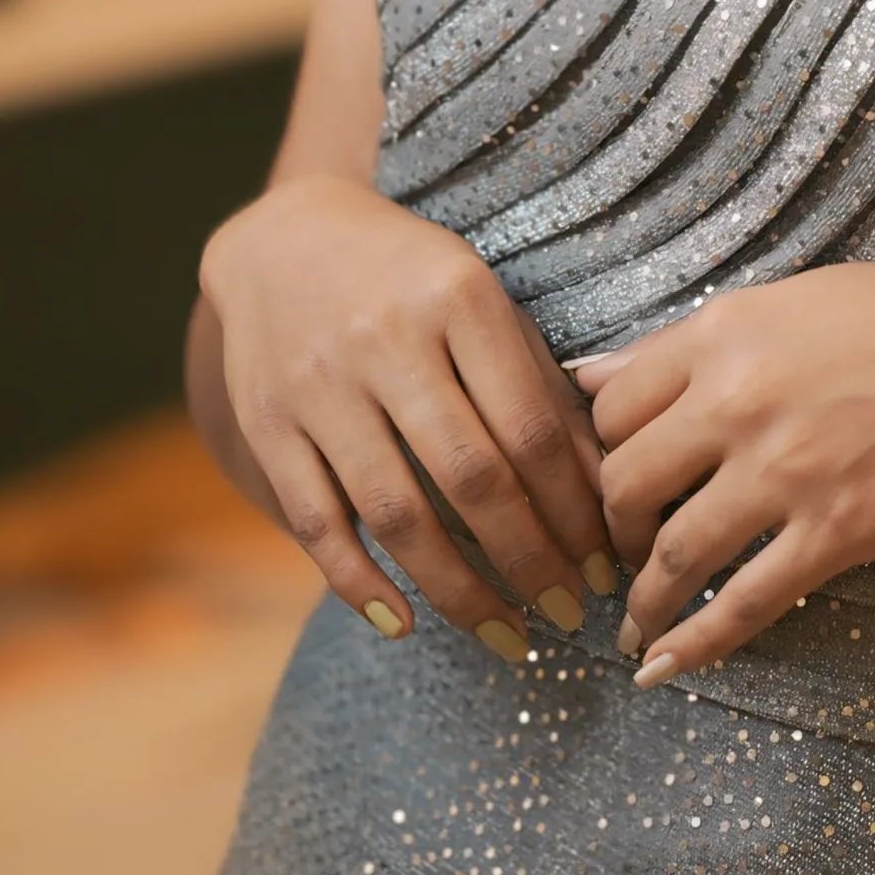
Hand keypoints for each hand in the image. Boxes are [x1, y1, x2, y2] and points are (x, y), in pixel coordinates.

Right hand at [201, 174, 617, 655]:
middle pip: (472, 478)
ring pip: (397, 513)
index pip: (532, 428)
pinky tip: (405, 622)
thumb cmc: (413, 280)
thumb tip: (605, 489)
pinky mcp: (266, 424)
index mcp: (460, 300)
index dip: (575, 510)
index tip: (608, 565)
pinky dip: (359, 582)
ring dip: (458, 590)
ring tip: (507, 635)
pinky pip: (317, 521)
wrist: (284, 239)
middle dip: (530, 559)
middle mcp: (387, 342)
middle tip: (570, 612)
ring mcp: (320, 387)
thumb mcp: (488, 306)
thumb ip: (542, 388)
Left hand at [578, 264, 874, 678]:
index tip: (613, 480)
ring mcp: (785, 473)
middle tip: (625, 553)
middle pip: (625, 485)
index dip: (599, 453)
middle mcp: (736, 403)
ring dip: (643, 602)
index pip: (612, 407)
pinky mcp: (835, 532)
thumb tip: (591, 371)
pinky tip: (665, 667)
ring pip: (674, 554)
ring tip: (635, 629)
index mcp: (724, 335)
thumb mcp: (794, 300)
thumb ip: (694, 343)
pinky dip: (697, 643)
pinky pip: (746, 602)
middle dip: (613, 531)